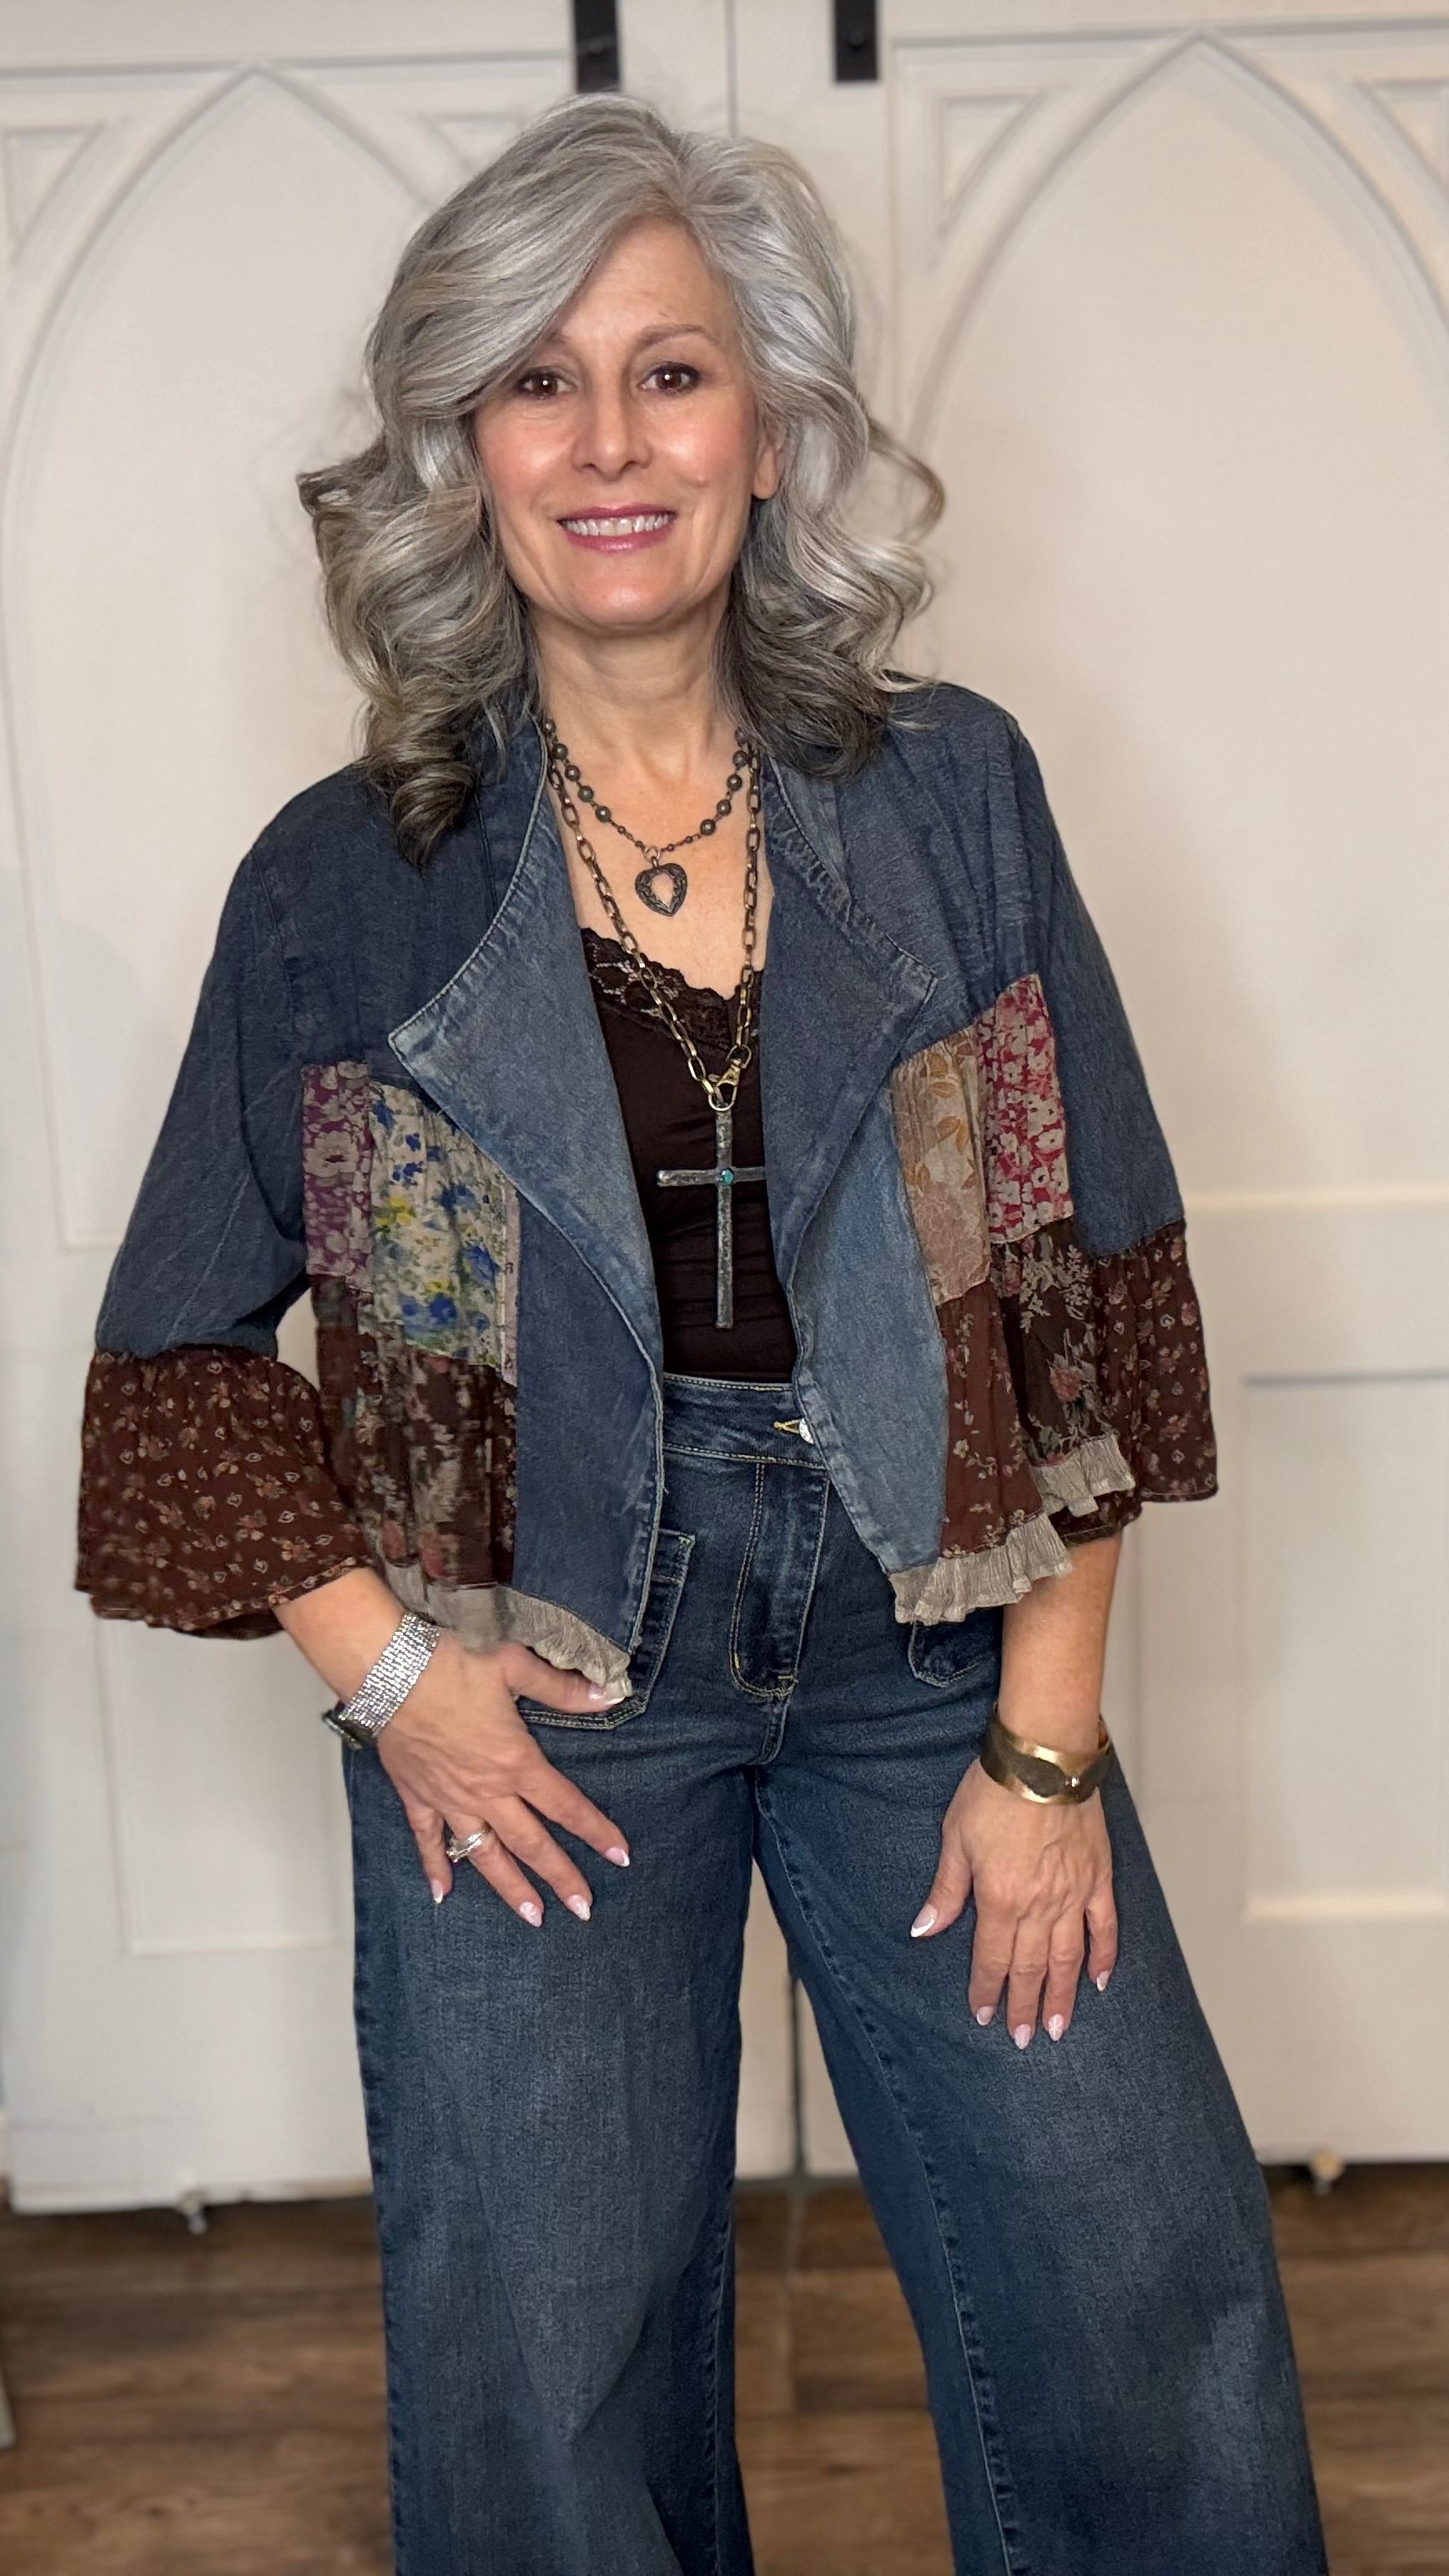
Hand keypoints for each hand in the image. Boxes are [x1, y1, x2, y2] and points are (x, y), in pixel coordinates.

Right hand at [375, 1632, 631, 1924]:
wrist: (387, 1668)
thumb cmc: (452, 1662)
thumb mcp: (515, 1666)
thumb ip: (563, 1688)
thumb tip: (610, 1695)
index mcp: (516, 1762)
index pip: (566, 1806)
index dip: (596, 1831)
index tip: (621, 1857)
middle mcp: (486, 1791)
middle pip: (531, 1844)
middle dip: (561, 1877)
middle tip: (583, 1909)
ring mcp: (449, 1800)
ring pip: (485, 1855)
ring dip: (510, 1888)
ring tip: (533, 1917)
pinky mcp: (417, 1796)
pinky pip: (428, 1841)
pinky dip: (436, 1868)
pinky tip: (443, 1894)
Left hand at [909, 1760, 1116, 2045]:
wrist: (1043, 1758)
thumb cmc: (993, 1791)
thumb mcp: (955, 1838)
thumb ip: (946, 1891)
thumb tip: (924, 1929)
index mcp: (999, 1899)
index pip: (991, 1958)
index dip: (986, 1990)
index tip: (984, 2016)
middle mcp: (1039, 1905)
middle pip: (1031, 1967)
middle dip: (1025, 2006)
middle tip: (1024, 2039)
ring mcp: (1073, 1894)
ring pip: (1068, 1958)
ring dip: (1062, 1996)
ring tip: (1058, 2027)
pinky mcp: (1098, 1877)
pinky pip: (1104, 1926)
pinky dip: (1104, 1956)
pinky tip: (1100, 1981)